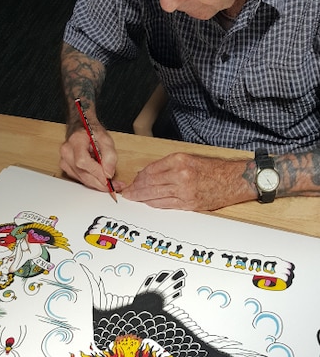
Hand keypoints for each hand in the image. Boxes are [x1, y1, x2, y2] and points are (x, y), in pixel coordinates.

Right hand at [59, 123, 117, 193]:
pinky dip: (91, 181)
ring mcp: (64, 160)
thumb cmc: (92, 132)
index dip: (96, 172)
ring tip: (110, 182)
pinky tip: (100, 178)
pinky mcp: (66, 167)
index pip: (83, 162)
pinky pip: (79, 178)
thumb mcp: (106, 139)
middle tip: (114, 185)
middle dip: (100, 182)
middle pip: (82, 173)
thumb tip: (108, 173)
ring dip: (97, 183)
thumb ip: (110, 155)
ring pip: (81, 179)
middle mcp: (67, 151)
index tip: (109, 179)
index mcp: (75, 141)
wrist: (81, 129)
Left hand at [119, 153, 252, 210]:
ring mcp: (185, 191)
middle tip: (127, 192)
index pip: (150, 170)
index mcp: (179, 160)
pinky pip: (167, 204)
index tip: (132, 181)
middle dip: (136, 189)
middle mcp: (180, 175)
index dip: (138, 177)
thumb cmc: (213, 168)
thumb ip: (168, 165)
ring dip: (142, 198)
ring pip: (156, 195)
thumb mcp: (188, 158)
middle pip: (150, 183)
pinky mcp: (190, 203)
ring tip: (133, 198)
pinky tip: (148, 203)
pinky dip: (155, 204)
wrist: (235, 180)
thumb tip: (148, 174)